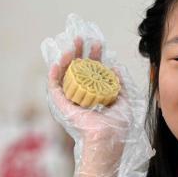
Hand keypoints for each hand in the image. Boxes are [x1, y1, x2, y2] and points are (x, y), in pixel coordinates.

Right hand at [42, 14, 151, 176]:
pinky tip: (56, 63)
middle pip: (77, 70)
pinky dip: (54, 75)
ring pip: (65, 76)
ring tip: (70, 46)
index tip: (98, 45)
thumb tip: (116, 69)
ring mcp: (71, 101)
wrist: (107, 138)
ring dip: (66, 60)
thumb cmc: (117, 126)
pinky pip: (54, 88)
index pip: (92, 72)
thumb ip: (120, 86)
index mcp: (95, 96)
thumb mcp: (124, 102)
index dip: (94, 57)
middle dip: (79, 53)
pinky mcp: (62, 106)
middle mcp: (82, 97)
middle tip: (81, 38)